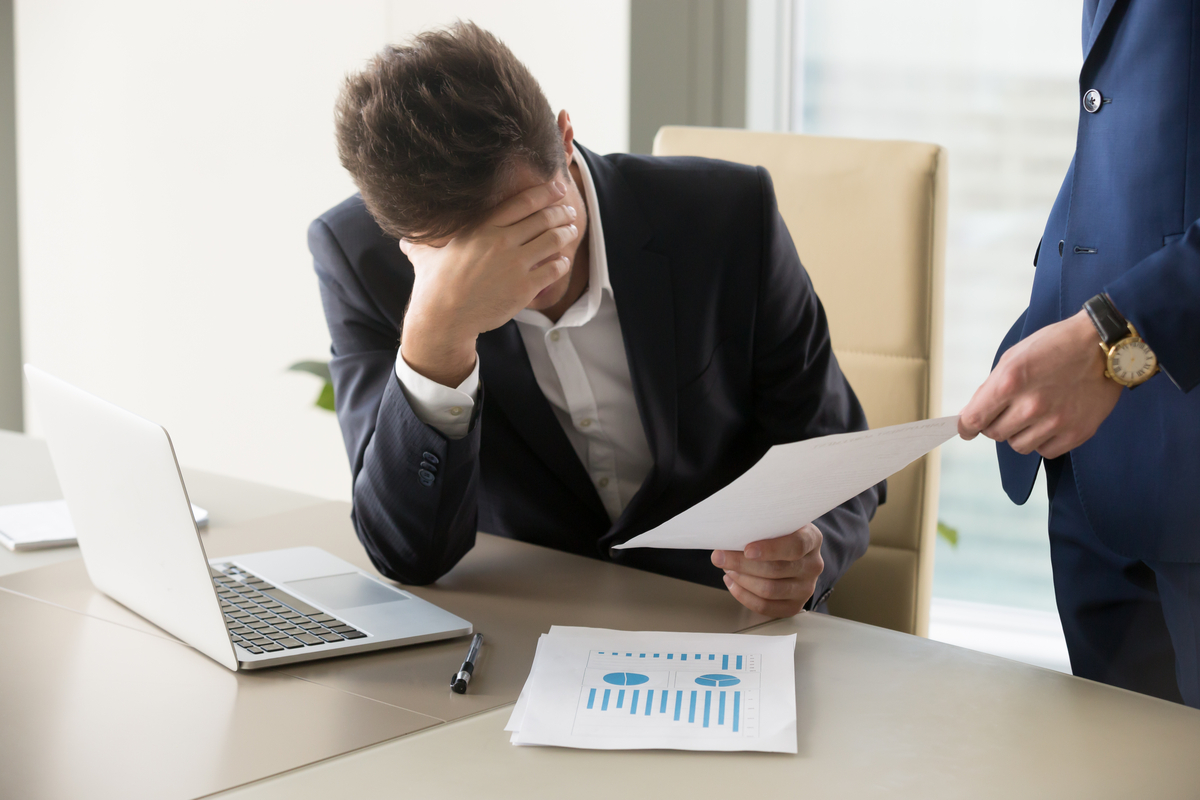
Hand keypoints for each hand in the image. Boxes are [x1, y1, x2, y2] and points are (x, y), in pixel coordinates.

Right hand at [399, 180, 578, 385]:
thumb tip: (406, 240)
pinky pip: (554, 268)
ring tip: (571, 230)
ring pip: (554, 240)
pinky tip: (562, 260)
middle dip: (561, 212)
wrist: (444, 318)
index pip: (523, 202)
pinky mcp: (524, 287)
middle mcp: (501, 241)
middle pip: (544, 218)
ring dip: (566, 233)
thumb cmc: (433, 285)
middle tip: (568, 212)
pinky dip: (562, 261)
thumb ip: (422, 243)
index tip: (557, 187)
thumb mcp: (426, 256)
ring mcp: (515, 264)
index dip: (545, 192)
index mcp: (482, 227)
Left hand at [712, 524, 823, 617]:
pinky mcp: (794, 605)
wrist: (792, 550)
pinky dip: (744, 596)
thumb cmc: (780, 534)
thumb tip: (730, 534)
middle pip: (776, 570)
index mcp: (812, 539)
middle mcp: (813, 565)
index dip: (770, 549)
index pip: (795, 546)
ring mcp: (805, 588)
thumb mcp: (778, 522)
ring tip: (727, 568)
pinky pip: (766, 607)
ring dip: (741, 579)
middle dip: (742, 564)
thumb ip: (762, 526)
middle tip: (720, 557)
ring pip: (769, 590)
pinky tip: (732, 583)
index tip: (747, 549)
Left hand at [959, 310, 1121, 457]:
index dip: (966, 427)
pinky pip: (1045, 451)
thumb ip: (992, 387)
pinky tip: (1050, 422)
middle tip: (1007, 411)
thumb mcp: (1014, 356)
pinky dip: (1043, 441)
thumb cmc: (1056, 346)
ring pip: (1018, 446)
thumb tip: (973, 414)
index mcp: (1010, 382)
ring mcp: (1055, 422)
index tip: (966, 429)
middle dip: (995, 424)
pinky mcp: (1076, 433)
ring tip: (1033, 414)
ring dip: (1019, 433)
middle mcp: (1031, 405)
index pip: (974, 419)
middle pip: (995, 434)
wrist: (1102, 345)